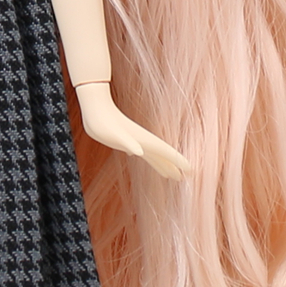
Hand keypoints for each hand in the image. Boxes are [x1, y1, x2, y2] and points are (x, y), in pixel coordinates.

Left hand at [75, 82, 189, 180]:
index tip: (191, 170)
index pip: (166, 152)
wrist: (94, 108)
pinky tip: (141, 155)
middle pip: (161, 156)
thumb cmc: (104, 121)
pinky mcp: (123, 140)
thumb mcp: (115, 134)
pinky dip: (144, 155)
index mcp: (143, 140)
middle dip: (173, 167)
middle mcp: (141, 141)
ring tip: (170, 175)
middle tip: (184, 178)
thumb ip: (128, 142)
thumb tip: (137, 152)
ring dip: (162, 165)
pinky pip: (140, 151)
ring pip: (152, 155)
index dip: (178, 161)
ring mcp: (133, 140)